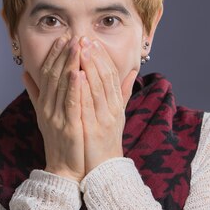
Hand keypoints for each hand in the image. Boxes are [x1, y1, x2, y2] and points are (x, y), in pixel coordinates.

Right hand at [23, 36, 84, 181]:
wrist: (65, 169)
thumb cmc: (59, 141)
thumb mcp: (44, 115)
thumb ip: (35, 94)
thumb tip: (24, 75)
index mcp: (43, 103)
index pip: (47, 73)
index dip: (54, 55)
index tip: (62, 38)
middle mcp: (47, 108)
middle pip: (53, 75)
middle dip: (63, 54)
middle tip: (72, 35)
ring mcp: (56, 117)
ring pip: (61, 86)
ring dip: (69, 64)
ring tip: (77, 46)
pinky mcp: (67, 126)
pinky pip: (70, 103)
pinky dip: (73, 87)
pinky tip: (78, 73)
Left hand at [79, 37, 136, 172]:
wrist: (103, 171)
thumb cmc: (106, 142)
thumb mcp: (116, 115)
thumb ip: (121, 93)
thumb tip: (132, 72)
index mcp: (116, 105)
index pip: (111, 74)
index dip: (102, 56)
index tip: (92, 40)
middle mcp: (112, 109)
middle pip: (105, 77)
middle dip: (94, 56)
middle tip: (83, 38)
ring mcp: (104, 119)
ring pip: (97, 87)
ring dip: (89, 66)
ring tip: (79, 49)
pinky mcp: (93, 130)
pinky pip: (88, 106)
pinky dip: (83, 90)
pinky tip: (77, 75)